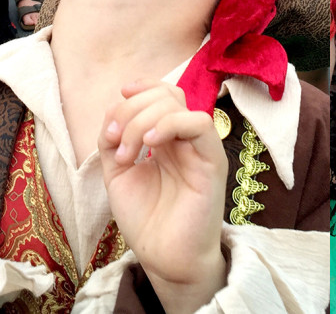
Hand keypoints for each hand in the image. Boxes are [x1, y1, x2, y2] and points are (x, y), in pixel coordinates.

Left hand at [99, 79, 227, 312]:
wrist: (166, 256)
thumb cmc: (147, 218)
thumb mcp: (119, 173)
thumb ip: (114, 140)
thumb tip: (115, 111)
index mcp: (168, 137)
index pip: (164, 93)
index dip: (144, 86)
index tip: (120, 95)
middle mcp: (186, 137)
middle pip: (167, 94)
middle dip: (132, 110)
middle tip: (114, 142)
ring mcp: (200, 146)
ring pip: (179, 105)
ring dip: (143, 120)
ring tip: (127, 154)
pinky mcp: (213, 159)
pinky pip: (199, 124)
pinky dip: (171, 124)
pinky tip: (151, 144)